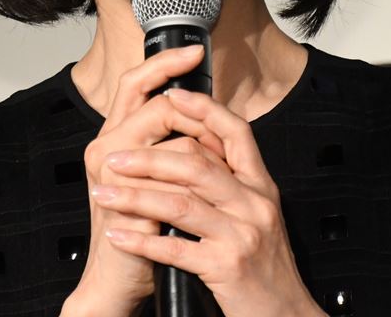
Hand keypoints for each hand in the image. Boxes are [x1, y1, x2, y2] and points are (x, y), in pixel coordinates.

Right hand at [65, 45, 220, 316]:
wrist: (119, 277)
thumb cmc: (142, 228)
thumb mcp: (158, 175)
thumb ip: (170, 143)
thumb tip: (205, 115)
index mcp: (114, 134)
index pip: (136, 82)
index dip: (165, 64)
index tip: (195, 52)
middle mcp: (106, 146)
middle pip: (158, 105)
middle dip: (195, 112)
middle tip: (217, 127)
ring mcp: (110, 171)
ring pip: (174, 141)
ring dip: (204, 157)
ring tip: (214, 174)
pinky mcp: (122, 198)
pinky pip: (174, 177)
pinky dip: (198, 185)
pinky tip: (206, 194)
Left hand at [91, 79, 323, 316]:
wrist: (286, 316)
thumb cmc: (266, 270)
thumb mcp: (259, 217)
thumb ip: (233, 186)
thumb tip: (194, 153)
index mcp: (261, 187)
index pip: (236, 132)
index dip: (203, 109)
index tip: (170, 95)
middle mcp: (254, 205)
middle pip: (197, 164)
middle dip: (148, 158)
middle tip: (113, 158)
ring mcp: (241, 235)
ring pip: (180, 203)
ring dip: (134, 196)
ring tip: (104, 193)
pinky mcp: (226, 267)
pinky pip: (174, 248)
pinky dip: (140, 240)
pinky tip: (118, 233)